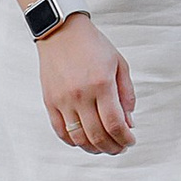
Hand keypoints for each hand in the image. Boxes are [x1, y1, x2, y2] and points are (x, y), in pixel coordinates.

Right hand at [38, 14, 134, 152]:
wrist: (61, 31)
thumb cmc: (91, 44)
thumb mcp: (119, 63)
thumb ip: (126, 93)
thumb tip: (129, 121)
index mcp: (101, 84)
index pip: (114, 124)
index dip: (125, 138)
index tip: (130, 141)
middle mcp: (81, 95)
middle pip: (98, 135)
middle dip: (113, 147)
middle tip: (120, 147)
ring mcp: (63, 100)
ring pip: (79, 138)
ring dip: (94, 149)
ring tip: (104, 147)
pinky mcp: (50, 102)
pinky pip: (61, 132)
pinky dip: (74, 142)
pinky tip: (84, 141)